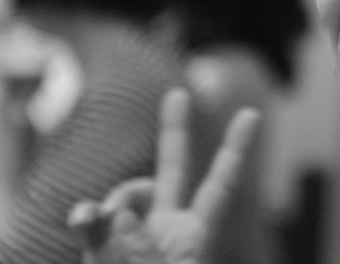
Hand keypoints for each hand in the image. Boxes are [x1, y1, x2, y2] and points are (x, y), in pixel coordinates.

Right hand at [68, 88, 258, 263]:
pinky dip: (89, 217)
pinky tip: (86, 223)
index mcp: (196, 234)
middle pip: (174, 168)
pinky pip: (93, 214)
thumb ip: (134, 246)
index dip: (236, 148)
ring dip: (118, 204)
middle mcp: (167, 226)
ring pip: (127, 193)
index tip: (253, 113)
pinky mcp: (104, 240)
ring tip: (113, 234)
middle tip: (179, 93)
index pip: (222, 182)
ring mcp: (135, 231)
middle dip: (173, 131)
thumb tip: (109, 212)